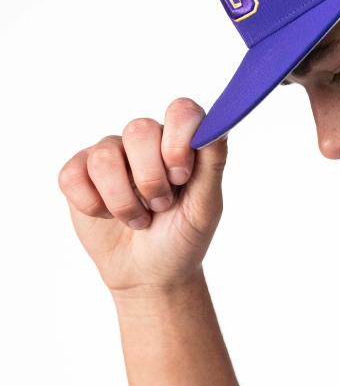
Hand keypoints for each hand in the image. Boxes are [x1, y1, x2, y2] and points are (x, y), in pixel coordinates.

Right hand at [57, 98, 226, 295]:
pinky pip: (73, 177)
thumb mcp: (205, 208)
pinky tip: (107, 216)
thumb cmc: (181, 238)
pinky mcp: (77, 174)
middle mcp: (143, 142)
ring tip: (139, 219)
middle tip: (161, 206)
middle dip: (151, 179)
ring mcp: (109, 155)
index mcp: (179, 143)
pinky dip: (94, 206)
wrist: (150, 274)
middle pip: (139, 130)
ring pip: (104, 159)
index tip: (181, 176)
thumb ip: (211, 165)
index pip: (181, 111)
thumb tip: (218, 126)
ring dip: (124, 202)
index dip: (179, 139)